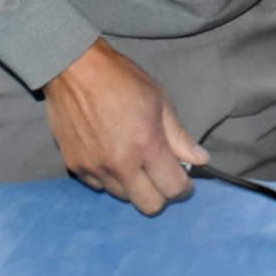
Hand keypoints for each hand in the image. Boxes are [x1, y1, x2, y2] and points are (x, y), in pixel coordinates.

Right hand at [43, 38, 208, 215]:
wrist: (75, 70)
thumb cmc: (122, 80)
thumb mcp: (160, 101)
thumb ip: (179, 136)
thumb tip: (200, 160)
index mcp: (146, 145)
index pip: (172, 188)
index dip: (184, 188)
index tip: (185, 181)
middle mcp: (120, 164)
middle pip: (149, 206)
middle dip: (161, 195)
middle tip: (161, 176)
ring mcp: (94, 168)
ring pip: (123, 197)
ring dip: (135, 186)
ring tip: (135, 162)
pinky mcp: (74, 166)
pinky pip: (99, 186)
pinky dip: (111, 179)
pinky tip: (112, 158)